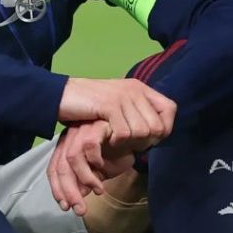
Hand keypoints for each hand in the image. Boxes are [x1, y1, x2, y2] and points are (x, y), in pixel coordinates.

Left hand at [47, 121, 150, 214]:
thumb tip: (73, 201)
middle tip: (80, 209)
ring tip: (98, 191)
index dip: (58, 189)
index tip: (66, 207)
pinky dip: (95, 160)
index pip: (53, 169)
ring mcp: (83, 128)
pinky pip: (90, 144)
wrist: (139, 138)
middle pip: (61, 166)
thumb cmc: (118, 153)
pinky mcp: (97, 124)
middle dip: (69, 191)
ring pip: (73, 156)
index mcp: (67, 146)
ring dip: (84, 178)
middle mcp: (71, 136)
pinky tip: (103, 167)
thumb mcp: (99, 173)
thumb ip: (84, 183)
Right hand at [58, 78, 176, 143]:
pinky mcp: (109, 105)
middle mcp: (135, 90)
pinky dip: (115, 142)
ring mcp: (123, 96)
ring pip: (141, 132)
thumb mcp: (119, 106)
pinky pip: (124, 133)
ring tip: (114, 140)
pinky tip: (106, 138)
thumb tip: (160, 132)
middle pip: (157, 127)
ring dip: (128, 143)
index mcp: (140, 88)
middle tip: (127, 144)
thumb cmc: (90, 107)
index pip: (170, 109)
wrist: (62, 97)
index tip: (149, 139)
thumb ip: (138, 114)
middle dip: (144, 142)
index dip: (164, 128)